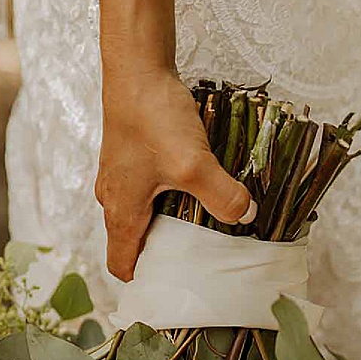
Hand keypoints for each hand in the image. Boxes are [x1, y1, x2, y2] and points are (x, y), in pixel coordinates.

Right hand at [94, 71, 253, 280]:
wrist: (136, 71)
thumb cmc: (152, 119)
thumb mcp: (193, 164)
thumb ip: (221, 196)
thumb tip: (247, 217)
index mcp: (121, 212)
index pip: (121, 264)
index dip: (144, 281)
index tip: (172, 288)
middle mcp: (113, 198)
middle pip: (133, 241)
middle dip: (161, 253)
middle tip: (197, 258)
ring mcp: (120, 176)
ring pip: (140, 213)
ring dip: (166, 222)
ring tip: (201, 223)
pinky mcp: (130, 155)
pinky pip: (146, 189)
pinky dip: (166, 196)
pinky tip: (193, 185)